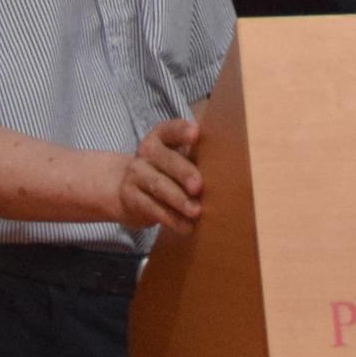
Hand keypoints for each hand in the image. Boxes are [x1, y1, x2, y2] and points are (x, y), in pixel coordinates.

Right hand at [111, 117, 204, 236]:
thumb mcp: (176, 158)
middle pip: (166, 160)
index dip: (181, 131)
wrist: (127, 189)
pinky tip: (186, 227)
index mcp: (160, 138)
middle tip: (199, 186)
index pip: (169, 130)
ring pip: (159, 186)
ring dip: (179, 200)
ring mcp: (136, 176)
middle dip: (184, 173)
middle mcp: (146, 154)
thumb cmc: (166, 170)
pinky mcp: (131, 199)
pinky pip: (152, 209)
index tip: (196, 133)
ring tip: (196, 211)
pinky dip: (171, 219)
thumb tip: (228, 167)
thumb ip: (195, 156)